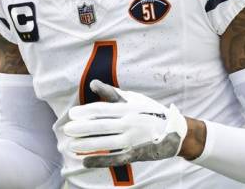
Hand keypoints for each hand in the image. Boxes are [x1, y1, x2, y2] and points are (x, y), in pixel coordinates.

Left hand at [63, 80, 187, 167]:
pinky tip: (86, 161)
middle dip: (82, 128)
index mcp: (129, 108)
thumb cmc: (152, 112)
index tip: (71, 114)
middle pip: (102, 126)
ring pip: (106, 142)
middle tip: (67, 129)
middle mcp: (130, 123)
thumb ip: (112, 93)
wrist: (177, 132)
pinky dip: (100, 160)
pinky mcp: (136, 154)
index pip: (103, 109)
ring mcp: (133, 140)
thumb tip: (93, 83)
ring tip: (72, 145)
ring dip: (88, 144)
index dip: (86, 112)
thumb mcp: (134, 99)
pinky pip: (115, 158)